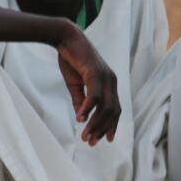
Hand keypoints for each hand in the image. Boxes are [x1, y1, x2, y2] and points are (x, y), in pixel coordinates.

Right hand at [56, 26, 119, 145]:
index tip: (105, 140)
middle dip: (102, 129)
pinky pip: (94, 96)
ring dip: (95, 123)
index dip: (112, 126)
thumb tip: (82, 117)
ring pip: (105, 107)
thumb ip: (81, 100)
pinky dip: (88, 109)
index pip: (115, 109)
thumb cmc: (71, 59)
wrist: (65, 38)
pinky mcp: (95, 73)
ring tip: (85, 136)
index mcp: (109, 83)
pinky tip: (80, 118)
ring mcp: (106, 77)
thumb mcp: (75, 84)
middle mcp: (111, 81)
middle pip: (112, 112)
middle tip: (91, 143)